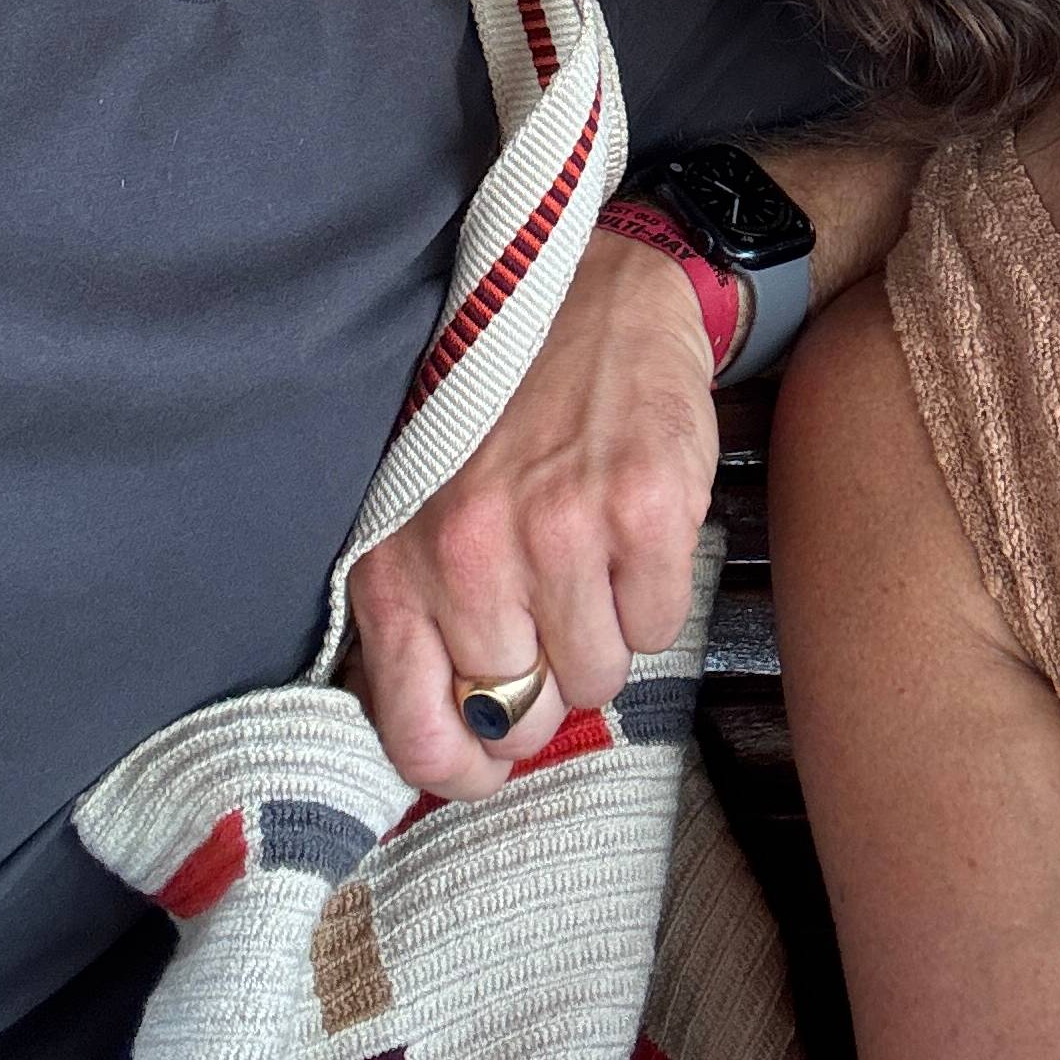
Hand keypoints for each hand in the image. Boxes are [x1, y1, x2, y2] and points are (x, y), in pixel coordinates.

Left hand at [348, 230, 719, 798]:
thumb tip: (457, 744)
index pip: (420, 734)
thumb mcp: (421, 504)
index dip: (466, 768)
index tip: (492, 756)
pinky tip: (632, 528)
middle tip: (554, 608)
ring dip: (606, 633)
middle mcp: (470, 552)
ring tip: (592, 552)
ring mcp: (560, 530)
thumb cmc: (497, 408)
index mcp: (399, 558)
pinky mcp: (644, 509)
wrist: (592, 291)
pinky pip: (660, 628)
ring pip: (600, 678)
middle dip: (548, 680)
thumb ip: (418, 618)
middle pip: (525, 716)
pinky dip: (655, 593)